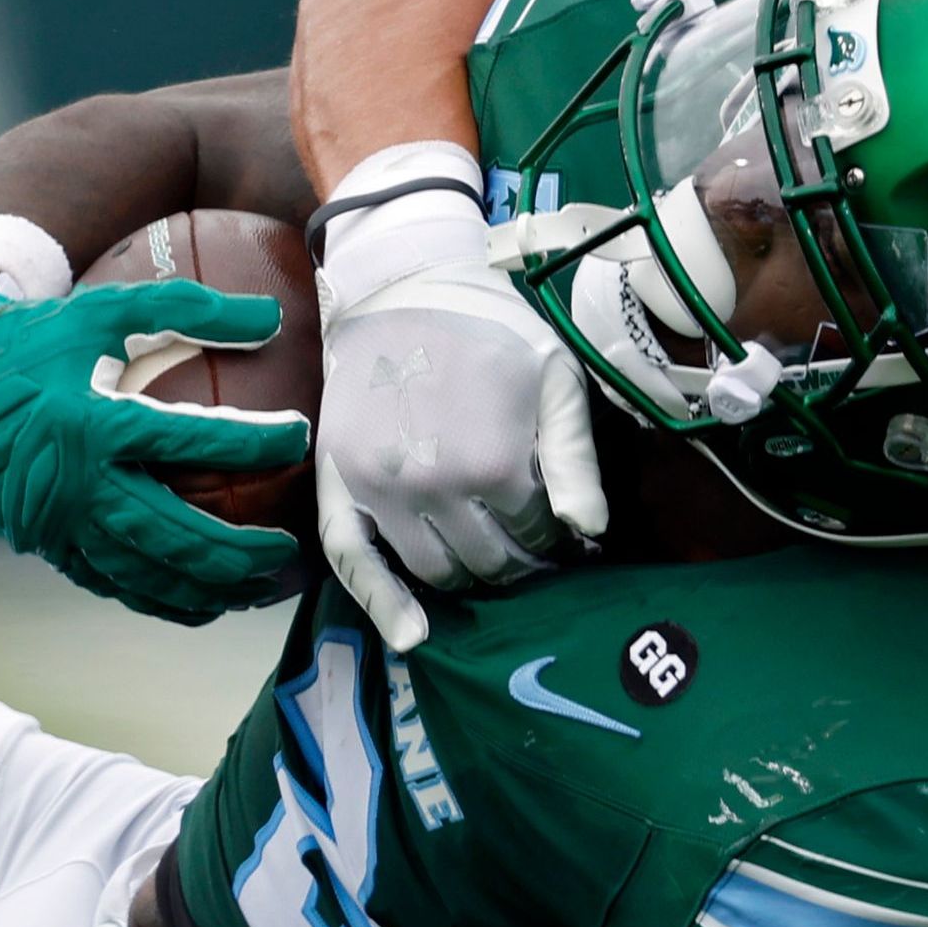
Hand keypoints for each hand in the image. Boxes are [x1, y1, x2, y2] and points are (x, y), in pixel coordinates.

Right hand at [0, 282, 311, 624]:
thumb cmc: (38, 342)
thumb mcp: (104, 310)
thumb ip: (188, 308)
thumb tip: (271, 318)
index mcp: (89, 423)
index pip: (187, 438)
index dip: (250, 440)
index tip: (299, 437)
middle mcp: (73, 484)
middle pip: (172, 532)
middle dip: (238, 550)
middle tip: (288, 548)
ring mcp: (57, 525)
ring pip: (145, 574)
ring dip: (208, 589)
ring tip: (261, 587)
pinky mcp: (48, 546)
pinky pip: (113, 585)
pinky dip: (162, 600)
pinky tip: (205, 604)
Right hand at [312, 253, 606, 651]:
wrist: (404, 289)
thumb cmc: (491, 332)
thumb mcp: (554, 381)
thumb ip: (575, 459)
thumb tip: (589, 533)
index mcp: (493, 462)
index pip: (540, 535)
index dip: (559, 534)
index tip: (565, 529)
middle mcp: (433, 487)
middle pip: (492, 562)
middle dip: (521, 559)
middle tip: (532, 546)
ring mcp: (379, 492)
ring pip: (437, 572)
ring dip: (470, 575)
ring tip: (490, 555)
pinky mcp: (338, 487)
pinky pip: (354, 565)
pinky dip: (385, 607)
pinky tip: (414, 637)